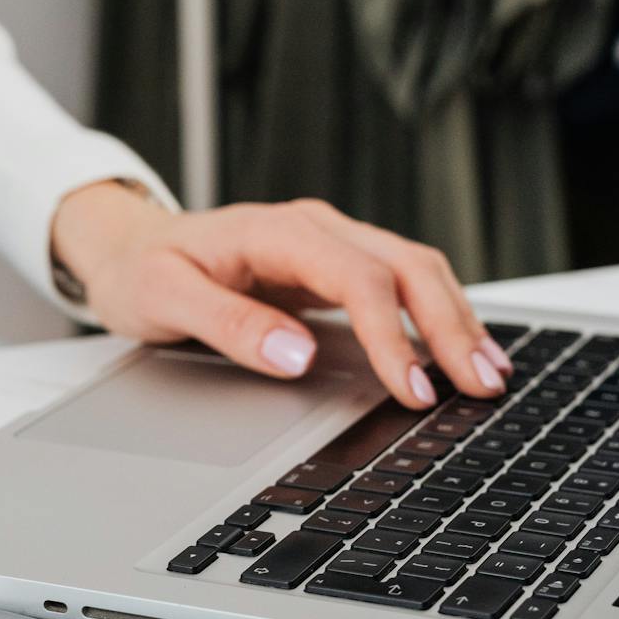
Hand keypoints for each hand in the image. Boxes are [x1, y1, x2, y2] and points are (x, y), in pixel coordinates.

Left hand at [50, 183, 511, 408]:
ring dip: (456, 319)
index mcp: (278, 231)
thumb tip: (296, 355)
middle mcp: (315, 229)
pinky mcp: (334, 266)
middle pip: (406, 266)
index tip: (413, 390)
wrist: (128, 245)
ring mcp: (329, 244)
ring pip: (415, 270)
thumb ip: (229, 325)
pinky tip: (460, 350)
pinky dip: (438, 315)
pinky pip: (400, 284)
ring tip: (491, 374)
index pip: (358, 279)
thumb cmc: (143, 271)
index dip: (393, 336)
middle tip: (482, 385)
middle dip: (451, 326)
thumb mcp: (165, 298)